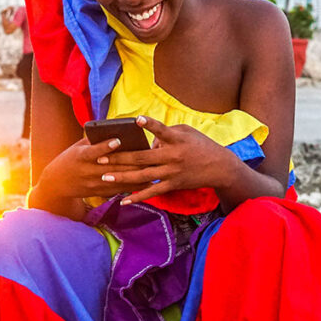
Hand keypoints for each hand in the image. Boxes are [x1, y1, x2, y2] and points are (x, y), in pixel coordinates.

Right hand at [37, 136, 150, 203]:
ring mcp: (94, 184)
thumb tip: (114, 129)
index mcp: (80, 157)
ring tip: (152, 168)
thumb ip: (94, 140)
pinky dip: (133, 186)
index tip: (118, 140)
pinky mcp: (100, 193)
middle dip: (130, 161)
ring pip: (119, 180)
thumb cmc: (70, 159)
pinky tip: (146, 182)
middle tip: (148, 154)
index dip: (105, 146)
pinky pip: (119, 190)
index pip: (93, 151)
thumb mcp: (77, 147)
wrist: (57, 184)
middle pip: (112, 166)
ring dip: (136, 175)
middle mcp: (87, 171)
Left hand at [98, 116, 233, 204]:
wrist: (219, 167)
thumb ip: (165, 133)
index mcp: (176, 139)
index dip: (150, 124)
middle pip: (142, 157)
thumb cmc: (201, 145)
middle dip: (120, 158)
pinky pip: (152, 192)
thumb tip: (147, 143)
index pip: (162, 130)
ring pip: (143, 176)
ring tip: (104, 176)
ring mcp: (171, 172)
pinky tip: (123, 200)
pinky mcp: (173, 185)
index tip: (137, 119)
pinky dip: (138, 197)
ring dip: (122, 177)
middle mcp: (173, 156)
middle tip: (101, 158)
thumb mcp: (186, 132)